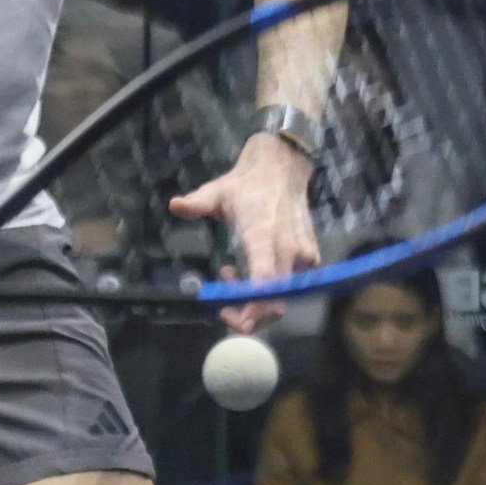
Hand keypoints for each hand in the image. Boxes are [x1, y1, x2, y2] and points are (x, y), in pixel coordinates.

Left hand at [168, 131, 319, 333]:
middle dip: (249, 315)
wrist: (281, 169)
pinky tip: (252, 274)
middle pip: (276, 301)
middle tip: (223, 307)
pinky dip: (273, 291)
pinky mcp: (310, 258)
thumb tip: (175, 204)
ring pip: (285, 299)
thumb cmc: (246, 185)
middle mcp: (288, 248)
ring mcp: (303, 255)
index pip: (265, 278)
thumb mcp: (217, 191)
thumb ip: (197, 203)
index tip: (229, 312)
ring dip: (257, 300)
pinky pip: (294, 289)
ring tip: (231, 274)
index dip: (253, 305)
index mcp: (263, 234)